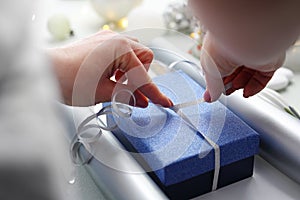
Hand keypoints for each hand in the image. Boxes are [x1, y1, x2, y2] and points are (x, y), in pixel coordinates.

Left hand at [48, 30, 172, 106]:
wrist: (45, 71)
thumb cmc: (67, 78)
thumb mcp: (103, 93)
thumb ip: (127, 96)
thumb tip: (141, 101)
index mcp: (120, 49)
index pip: (143, 76)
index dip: (154, 93)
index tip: (164, 102)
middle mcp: (116, 40)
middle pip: (144, 60)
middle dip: (140, 78)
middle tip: (132, 95)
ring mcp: (107, 40)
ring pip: (133, 56)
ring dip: (130, 74)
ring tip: (119, 88)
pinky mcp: (100, 43)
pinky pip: (120, 54)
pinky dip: (121, 69)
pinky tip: (112, 80)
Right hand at [200, 32, 284, 101]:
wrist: (247, 38)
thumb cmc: (223, 44)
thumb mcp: (210, 70)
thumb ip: (211, 86)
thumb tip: (211, 96)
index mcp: (222, 44)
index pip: (219, 64)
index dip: (217, 78)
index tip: (214, 90)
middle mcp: (239, 46)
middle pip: (235, 70)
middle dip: (229, 83)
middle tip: (224, 91)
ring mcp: (255, 52)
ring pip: (249, 74)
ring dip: (240, 84)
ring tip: (234, 89)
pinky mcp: (269, 60)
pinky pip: (263, 77)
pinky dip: (255, 86)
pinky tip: (247, 91)